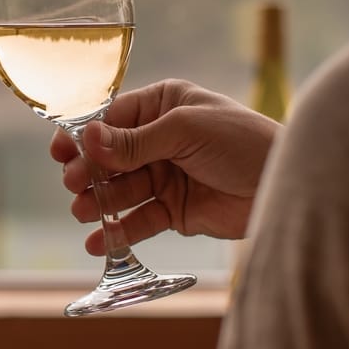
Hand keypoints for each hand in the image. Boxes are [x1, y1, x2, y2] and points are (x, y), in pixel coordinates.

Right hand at [51, 79, 279, 254]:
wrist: (287, 185)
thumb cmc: (243, 142)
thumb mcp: (185, 131)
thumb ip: (135, 141)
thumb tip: (87, 138)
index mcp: (163, 106)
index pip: (111, 119)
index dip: (84, 136)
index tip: (60, 151)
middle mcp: (159, 139)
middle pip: (110, 157)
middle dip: (90, 172)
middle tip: (75, 185)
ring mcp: (165, 175)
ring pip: (120, 190)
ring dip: (99, 202)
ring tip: (83, 212)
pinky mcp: (174, 210)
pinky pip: (139, 221)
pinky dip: (118, 232)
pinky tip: (99, 242)